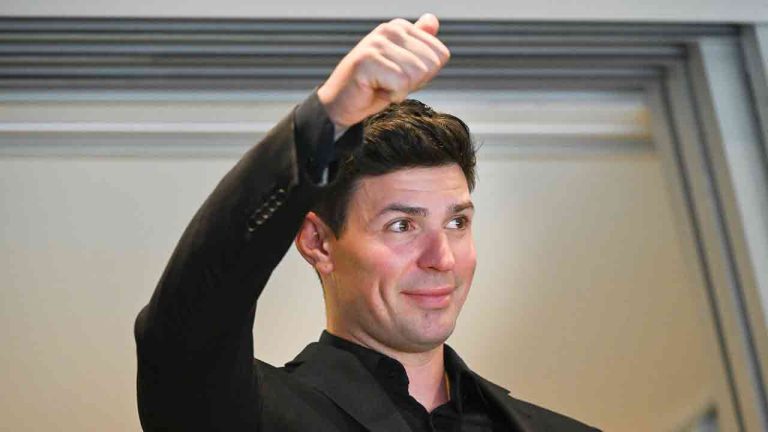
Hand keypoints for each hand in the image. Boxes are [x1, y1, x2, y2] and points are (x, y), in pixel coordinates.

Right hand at [317, 14, 449, 128]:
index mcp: (400, 27)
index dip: (424, 75)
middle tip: (390, 84)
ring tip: (381, 86)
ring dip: (402, 90)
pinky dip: (392, 96)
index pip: (440, 55)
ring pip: (417, 73)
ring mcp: (377, 42)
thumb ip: (420, 45)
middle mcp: (389, 29)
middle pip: (431, 64)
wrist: (341, 104)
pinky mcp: (368, 59)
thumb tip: (432, 19)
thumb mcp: (403, 66)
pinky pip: (401, 83)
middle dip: (415, 82)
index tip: (401, 77)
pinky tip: (375, 90)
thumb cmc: (374, 86)